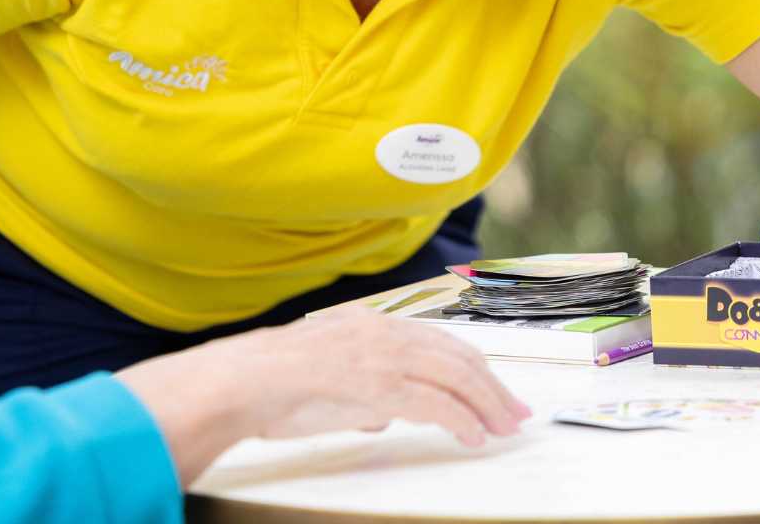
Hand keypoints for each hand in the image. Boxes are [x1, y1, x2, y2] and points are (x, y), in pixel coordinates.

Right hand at [114, 311, 529, 484]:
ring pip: (454, 375)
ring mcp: (380, 354)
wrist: (243, 382)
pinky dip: (461, 420)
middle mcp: (382, 330)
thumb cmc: (275, 387)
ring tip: (503, 428)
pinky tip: (473, 436)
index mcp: (371, 324)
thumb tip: (386, 414)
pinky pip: (434, 403)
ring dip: (485, 404)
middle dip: (492, 387)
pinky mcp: (376, 382)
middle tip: (516, 413)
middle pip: (457, 355)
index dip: (476, 366)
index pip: (440, 340)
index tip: (497, 390)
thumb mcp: (330, 383)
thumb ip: (364, 392)